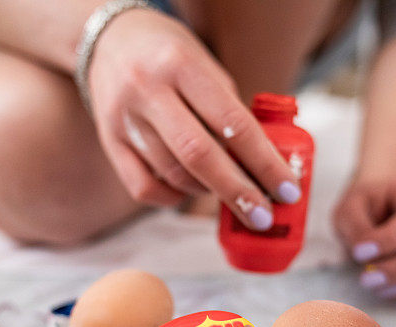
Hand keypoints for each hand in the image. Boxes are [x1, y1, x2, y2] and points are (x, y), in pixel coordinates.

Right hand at [87, 9, 300, 230]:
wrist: (109, 40)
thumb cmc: (172, 56)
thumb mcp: (206, 65)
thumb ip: (231, 110)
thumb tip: (266, 166)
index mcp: (182, 64)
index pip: (232, 123)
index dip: (264, 162)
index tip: (287, 190)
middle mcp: (147, 89)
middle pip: (199, 155)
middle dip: (237, 192)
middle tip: (262, 217)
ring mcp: (122, 117)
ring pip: (172, 174)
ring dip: (207, 192)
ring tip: (226, 191)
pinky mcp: (108, 141)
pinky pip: (142, 187)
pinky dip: (172, 197)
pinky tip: (188, 190)